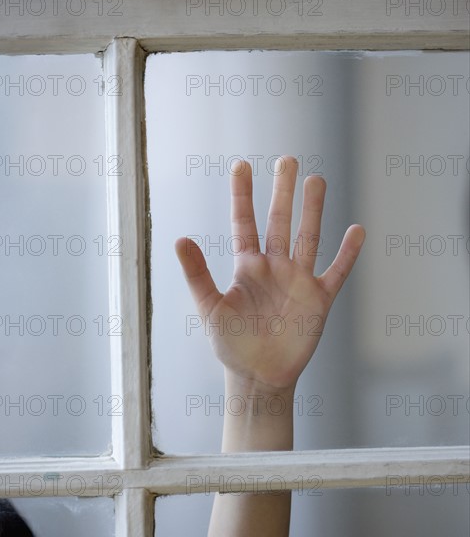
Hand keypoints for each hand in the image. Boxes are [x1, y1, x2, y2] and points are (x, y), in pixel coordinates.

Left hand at [175, 156, 364, 394]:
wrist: (259, 376)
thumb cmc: (231, 344)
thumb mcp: (210, 308)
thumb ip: (197, 274)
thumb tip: (179, 238)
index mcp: (246, 266)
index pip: (244, 222)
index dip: (242, 194)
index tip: (241, 165)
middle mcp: (274, 267)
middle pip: (280, 221)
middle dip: (283, 191)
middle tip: (287, 160)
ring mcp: (298, 281)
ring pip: (308, 238)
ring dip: (313, 211)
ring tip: (317, 181)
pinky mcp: (318, 299)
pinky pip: (336, 272)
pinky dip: (347, 254)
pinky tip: (356, 230)